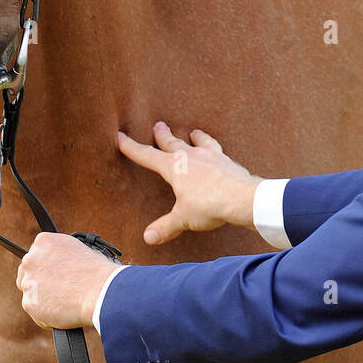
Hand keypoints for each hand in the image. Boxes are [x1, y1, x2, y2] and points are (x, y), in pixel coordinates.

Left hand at [16, 233, 120, 329]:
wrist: (101, 291)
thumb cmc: (96, 272)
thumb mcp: (77, 250)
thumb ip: (59, 256)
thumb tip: (56, 266)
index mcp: (43, 242)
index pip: (35, 255)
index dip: (46, 268)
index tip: (54, 276)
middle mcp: (31, 259)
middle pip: (27, 274)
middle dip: (39, 283)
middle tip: (58, 291)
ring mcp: (28, 281)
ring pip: (31, 294)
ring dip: (44, 299)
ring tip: (66, 302)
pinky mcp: (29, 303)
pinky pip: (36, 312)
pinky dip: (47, 316)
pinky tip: (64, 311)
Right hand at [117, 121, 261, 244]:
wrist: (242, 197)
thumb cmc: (209, 205)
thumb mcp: (183, 218)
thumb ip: (165, 227)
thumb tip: (148, 237)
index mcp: (174, 167)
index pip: (147, 156)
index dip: (132, 147)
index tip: (120, 136)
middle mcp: (190, 156)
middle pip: (172, 142)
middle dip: (162, 135)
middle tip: (158, 125)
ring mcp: (210, 156)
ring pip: (198, 142)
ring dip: (193, 137)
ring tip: (193, 131)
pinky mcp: (226, 161)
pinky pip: (218, 151)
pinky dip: (215, 149)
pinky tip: (218, 151)